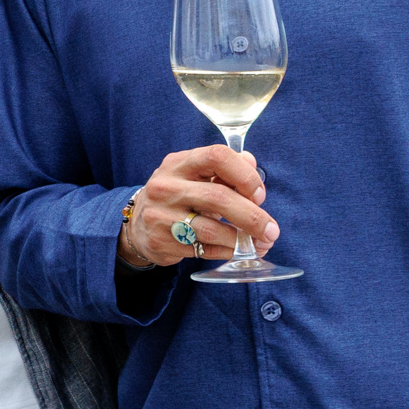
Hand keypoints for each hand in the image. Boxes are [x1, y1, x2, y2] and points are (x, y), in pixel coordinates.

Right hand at [118, 145, 275, 269]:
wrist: (136, 224)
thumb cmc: (176, 196)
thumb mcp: (193, 174)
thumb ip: (223, 168)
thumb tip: (251, 162)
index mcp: (179, 163)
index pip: (217, 157)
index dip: (245, 175)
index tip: (259, 194)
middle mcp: (166, 187)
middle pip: (218, 198)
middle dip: (252, 216)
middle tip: (271, 230)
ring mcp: (161, 215)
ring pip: (212, 229)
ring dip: (243, 240)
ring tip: (261, 244)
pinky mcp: (161, 242)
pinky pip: (204, 249)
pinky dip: (228, 251)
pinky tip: (239, 251)